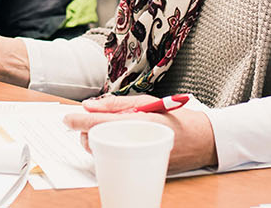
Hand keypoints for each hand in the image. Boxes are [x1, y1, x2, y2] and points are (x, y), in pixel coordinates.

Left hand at [62, 95, 217, 173]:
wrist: (203, 141)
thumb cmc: (177, 118)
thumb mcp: (147, 102)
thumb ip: (117, 104)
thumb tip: (90, 106)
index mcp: (140, 122)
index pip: (101, 123)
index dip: (80, 121)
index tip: (67, 119)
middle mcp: (138, 142)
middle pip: (98, 141)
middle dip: (85, 133)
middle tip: (84, 123)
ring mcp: (139, 158)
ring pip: (103, 153)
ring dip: (95, 143)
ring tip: (99, 132)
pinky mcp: (140, 168)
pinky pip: (115, 161)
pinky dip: (107, 151)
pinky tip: (111, 143)